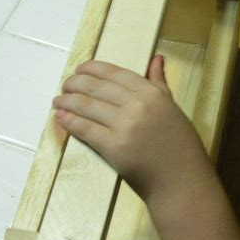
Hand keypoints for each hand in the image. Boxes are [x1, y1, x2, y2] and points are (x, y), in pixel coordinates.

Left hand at [52, 55, 215, 205]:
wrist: (181, 180)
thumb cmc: (179, 145)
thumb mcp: (172, 108)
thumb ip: (160, 83)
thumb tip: (156, 59)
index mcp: (152, 93)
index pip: (114, 73)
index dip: (92, 69)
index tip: (79, 69)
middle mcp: (137, 105)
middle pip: (96, 87)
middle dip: (74, 83)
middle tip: (65, 86)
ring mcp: (124, 126)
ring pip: (86, 106)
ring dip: (66, 101)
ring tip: (57, 100)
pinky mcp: (113, 148)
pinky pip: (85, 129)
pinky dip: (69, 121)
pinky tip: (61, 117)